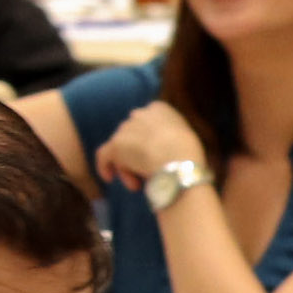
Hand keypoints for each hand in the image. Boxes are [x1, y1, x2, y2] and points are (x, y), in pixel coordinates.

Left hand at [92, 99, 206, 191]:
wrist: (180, 163)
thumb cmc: (189, 154)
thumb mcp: (183, 136)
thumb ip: (167, 134)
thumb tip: (157, 147)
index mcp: (159, 109)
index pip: (146, 123)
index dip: (146, 140)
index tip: (151, 154)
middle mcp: (139, 114)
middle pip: (132, 136)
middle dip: (136, 155)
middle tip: (144, 172)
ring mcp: (126, 128)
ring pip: (120, 149)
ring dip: (127, 167)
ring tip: (137, 184)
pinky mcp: (115, 144)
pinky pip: (104, 156)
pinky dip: (104, 167)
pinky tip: (109, 178)